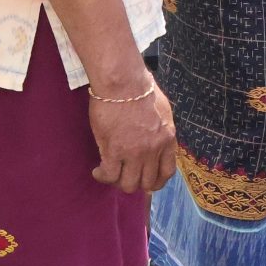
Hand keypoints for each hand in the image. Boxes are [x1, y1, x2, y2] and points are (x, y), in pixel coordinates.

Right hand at [89, 78, 176, 194]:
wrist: (123, 82)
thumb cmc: (140, 88)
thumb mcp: (162, 111)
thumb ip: (161, 130)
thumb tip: (155, 138)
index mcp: (167, 139)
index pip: (167, 172)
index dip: (156, 181)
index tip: (147, 181)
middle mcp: (153, 150)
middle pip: (147, 183)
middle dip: (135, 183)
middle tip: (124, 176)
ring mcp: (134, 153)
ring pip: (128, 184)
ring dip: (118, 182)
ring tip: (110, 173)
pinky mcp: (114, 151)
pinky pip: (109, 175)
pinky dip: (102, 176)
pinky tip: (98, 171)